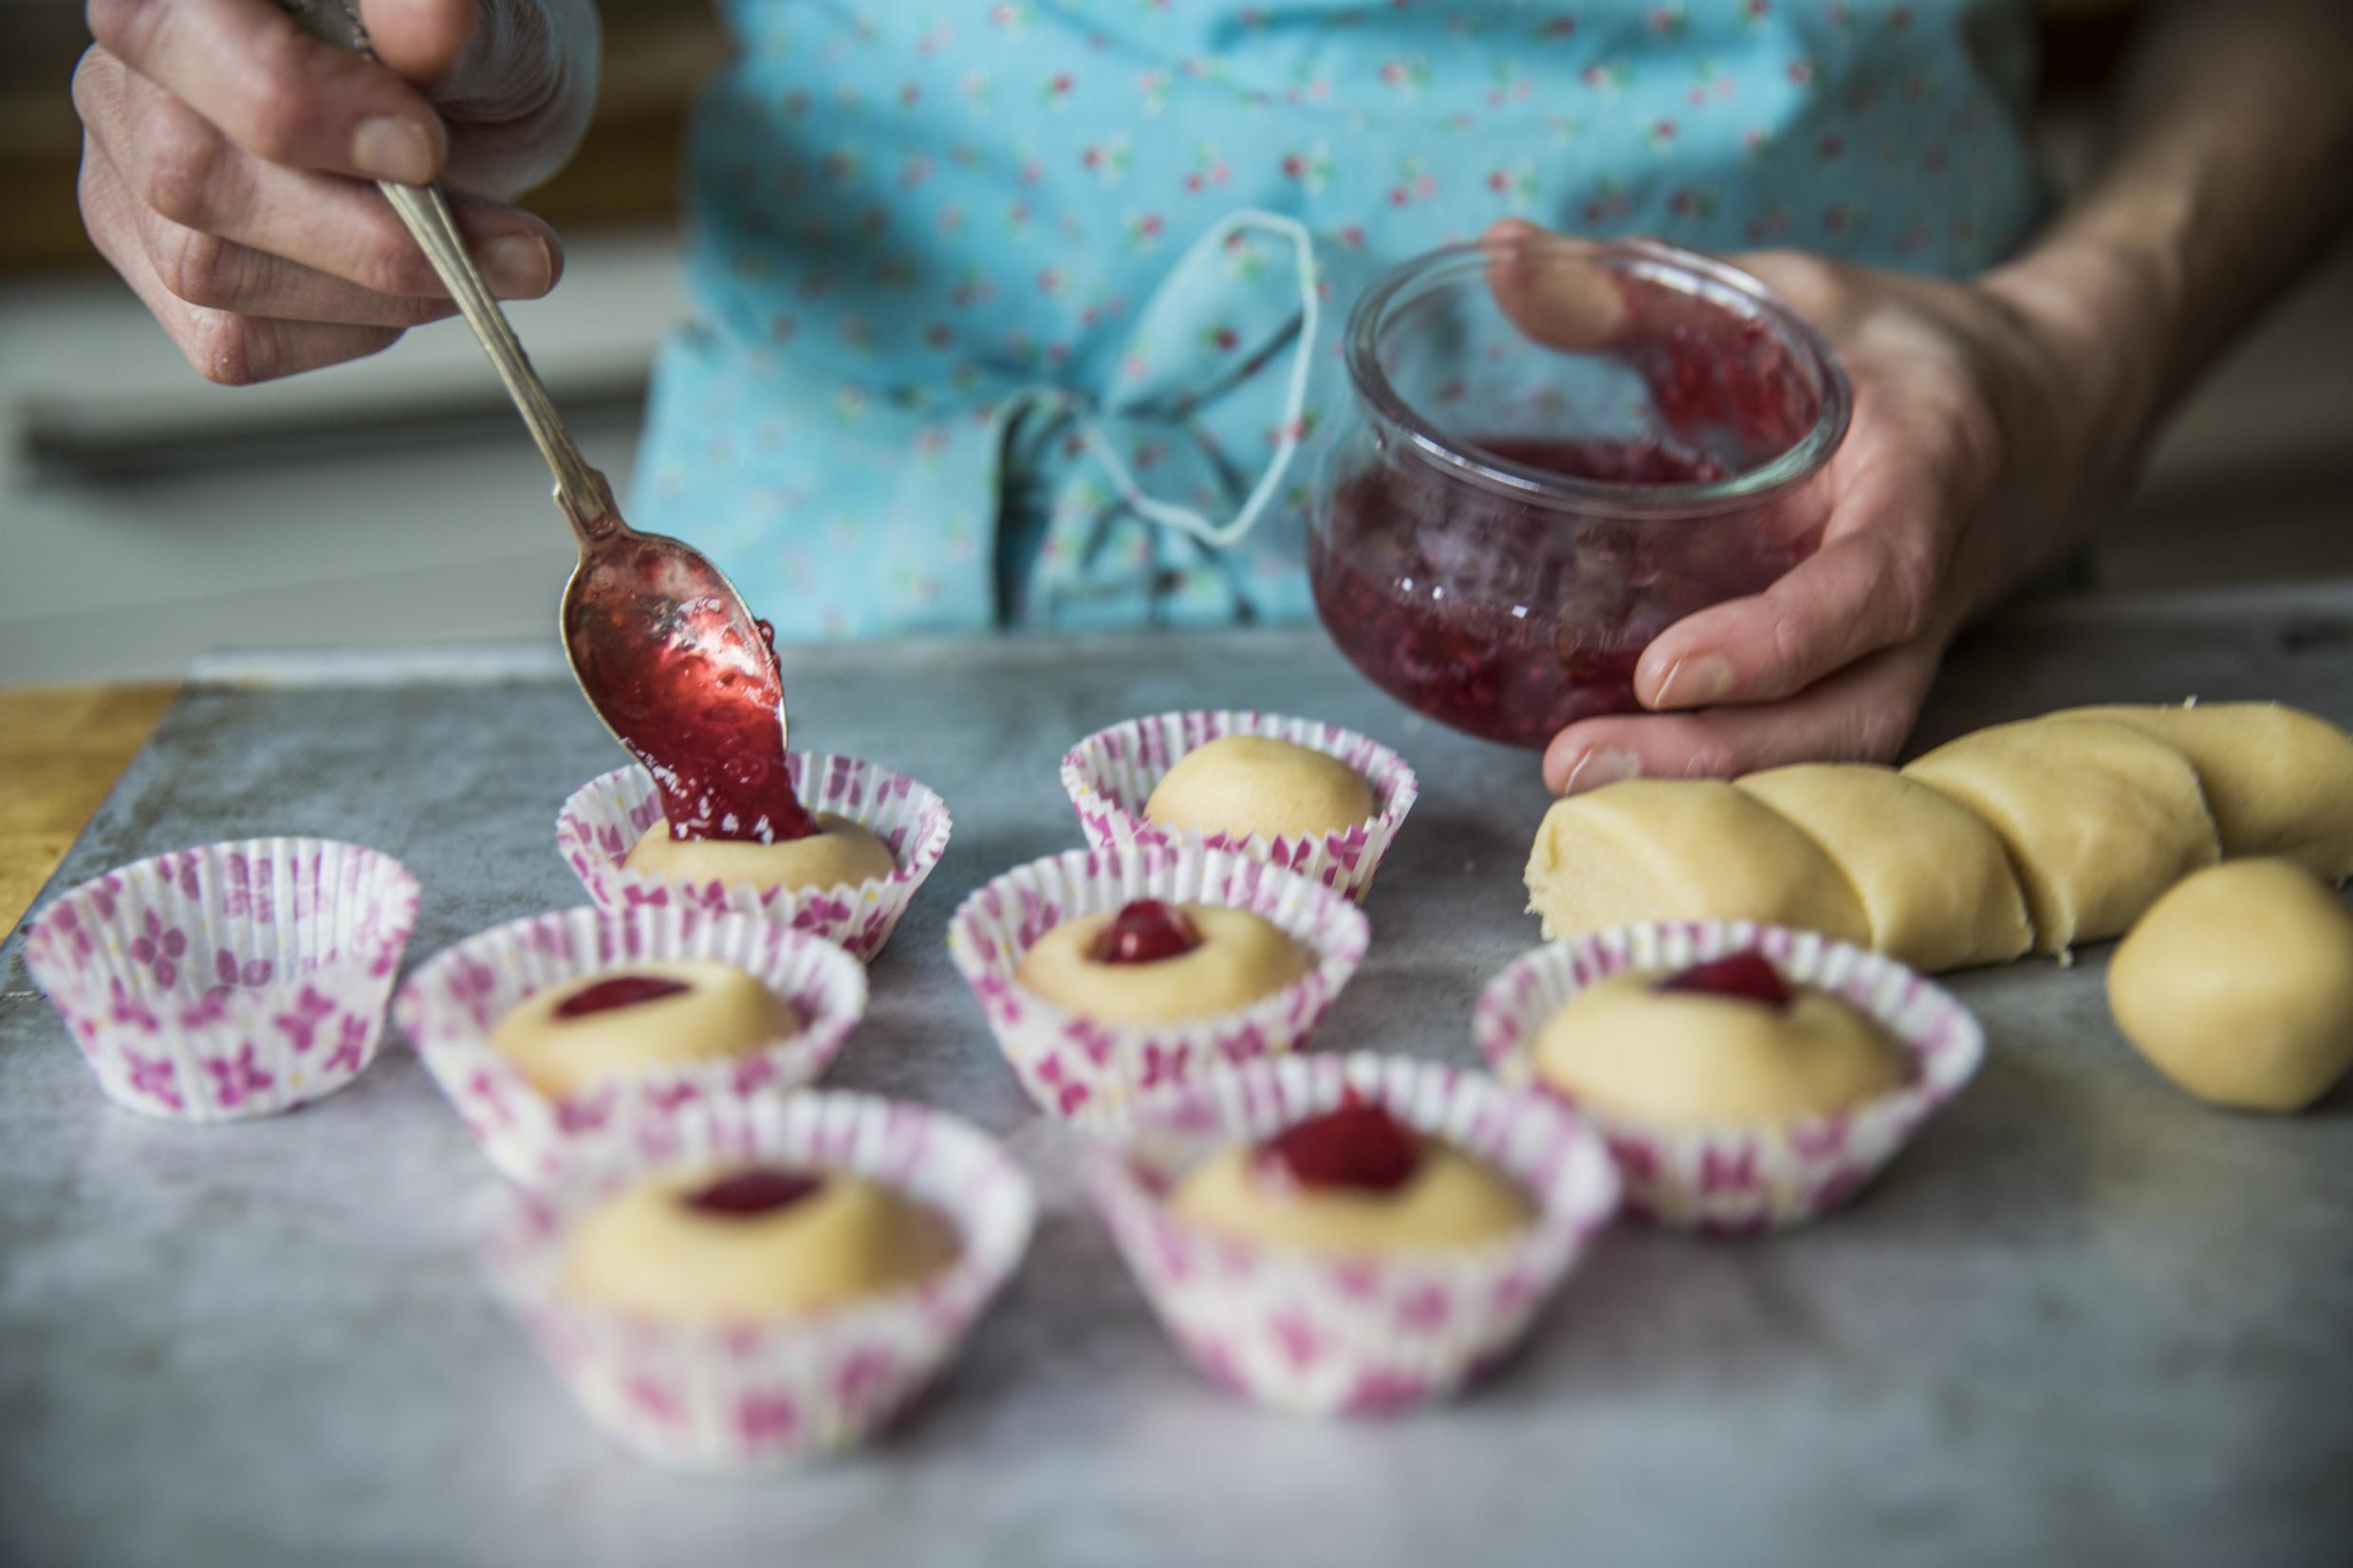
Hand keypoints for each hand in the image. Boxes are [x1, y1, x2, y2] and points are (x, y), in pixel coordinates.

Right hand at [73, 0, 599, 384]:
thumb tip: (434, 18)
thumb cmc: (467, 57)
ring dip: (379, 294)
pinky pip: (233, 341)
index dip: (309, 110)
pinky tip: (406, 292)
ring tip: (484, 265)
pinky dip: (346, 332)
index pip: (192, 43)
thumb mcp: (493, 30)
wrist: (472, 120)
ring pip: (211, 272)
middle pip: (194, 179)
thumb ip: (453, 24)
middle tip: (513, 248)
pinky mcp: (164, 275)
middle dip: (370, 236)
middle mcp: (132, 76)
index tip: (426, 150)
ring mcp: (133, 178)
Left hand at [1488, 224, 2148, 792]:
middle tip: (1572, 761)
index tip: (1665, 672)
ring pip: (1832, 747)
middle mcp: (1926, 587)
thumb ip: (1646, 282)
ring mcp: (1907, 649)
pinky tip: (1621, 768)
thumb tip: (1503, 254)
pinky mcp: (1869, 676)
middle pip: (1847, 712)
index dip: (1774, 641)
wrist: (2050, 407)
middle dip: (1716, 756)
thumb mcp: (1794, 289)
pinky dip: (1724, 768)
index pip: (1868, 584)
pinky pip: (1811, 740)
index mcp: (1924, 478)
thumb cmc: (1904, 344)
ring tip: (1578, 778)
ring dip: (1709, 781)